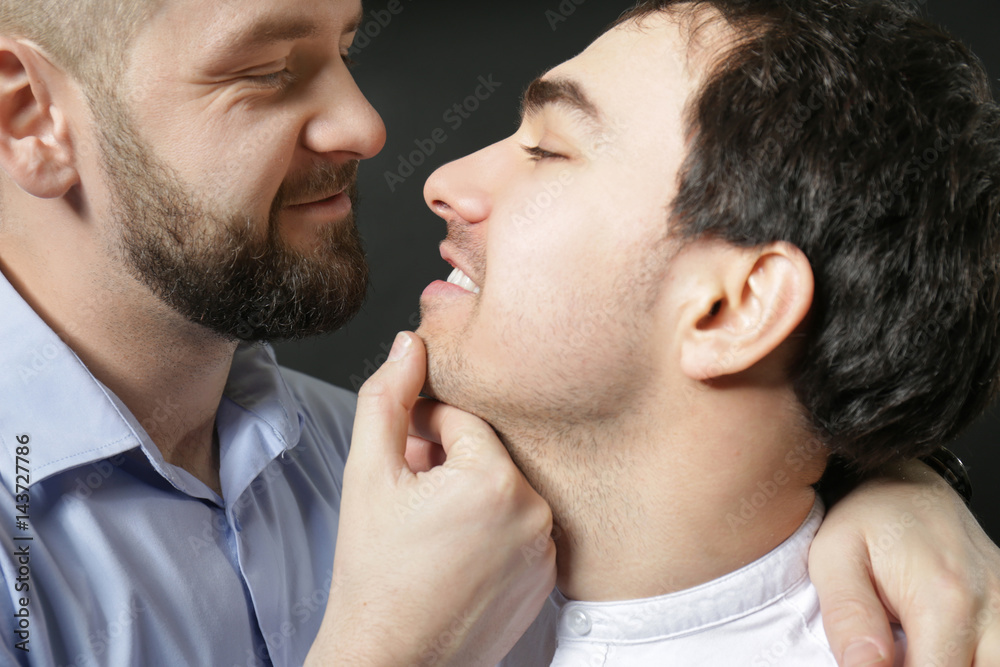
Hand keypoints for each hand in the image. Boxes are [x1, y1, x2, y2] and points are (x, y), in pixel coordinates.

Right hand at [306, 332, 555, 666]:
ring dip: (469, 493)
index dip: (422, 432)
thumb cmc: (375, 577)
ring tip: (429, 527)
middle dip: (447, 461)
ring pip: (505, 488)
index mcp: (496, 481)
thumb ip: (387, 399)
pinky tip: (454, 553)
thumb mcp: (368, 475)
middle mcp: (535, 512)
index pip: (463, 418)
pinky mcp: (547, 578)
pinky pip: (521, 526)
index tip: (401, 461)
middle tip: (411, 494)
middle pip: (488, 452)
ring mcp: (546, 549)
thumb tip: (409, 344)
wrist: (392, 660)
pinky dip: (491, 528)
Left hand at [810, 459, 999, 666]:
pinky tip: (935, 645)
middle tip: (892, 649)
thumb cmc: (867, 518)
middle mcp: (993, 609)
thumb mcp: (833, 558)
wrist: (908, 484)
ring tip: (913, 646)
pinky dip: (970, 657)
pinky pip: (999, 653)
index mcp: (945, 600)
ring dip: (954, 664)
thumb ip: (849, 618)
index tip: (874, 662)